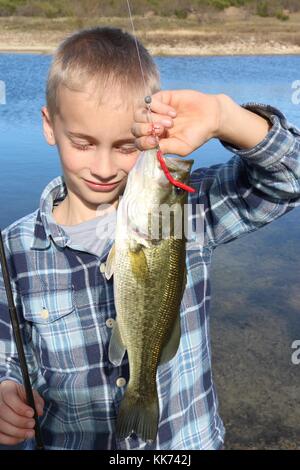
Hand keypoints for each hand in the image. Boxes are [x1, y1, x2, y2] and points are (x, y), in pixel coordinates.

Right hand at [0, 380, 43, 445]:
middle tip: (32, 424)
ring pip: (1, 425)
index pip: (9, 397)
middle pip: (4, 412)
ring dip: (17, 432)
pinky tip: (21, 437)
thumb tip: (39, 412)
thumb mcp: (29, 393)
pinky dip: (11, 439)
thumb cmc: (20, 395)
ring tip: (30, 433)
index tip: (32, 413)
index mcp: (6, 390)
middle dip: (20, 421)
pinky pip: (0, 436)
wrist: (9, 398)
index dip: (20, 407)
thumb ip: (36, 400)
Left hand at [132, 90, 270, 154]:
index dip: (142, 143)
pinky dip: (159, 107)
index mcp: (155, 140)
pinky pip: (149, 101)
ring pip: (139, 114)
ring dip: (153, 119)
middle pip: (135, 128)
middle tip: (162, 130)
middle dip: (145, 130)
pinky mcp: (161, 98)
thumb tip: (150, 148)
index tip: (155, 142)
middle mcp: (152, 126)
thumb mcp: (182, 147)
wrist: (210, 117)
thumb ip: (166, 148)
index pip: (139, 142)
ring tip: (171, 122)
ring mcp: (155, 111)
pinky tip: (173, 112)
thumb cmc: (197, 135)